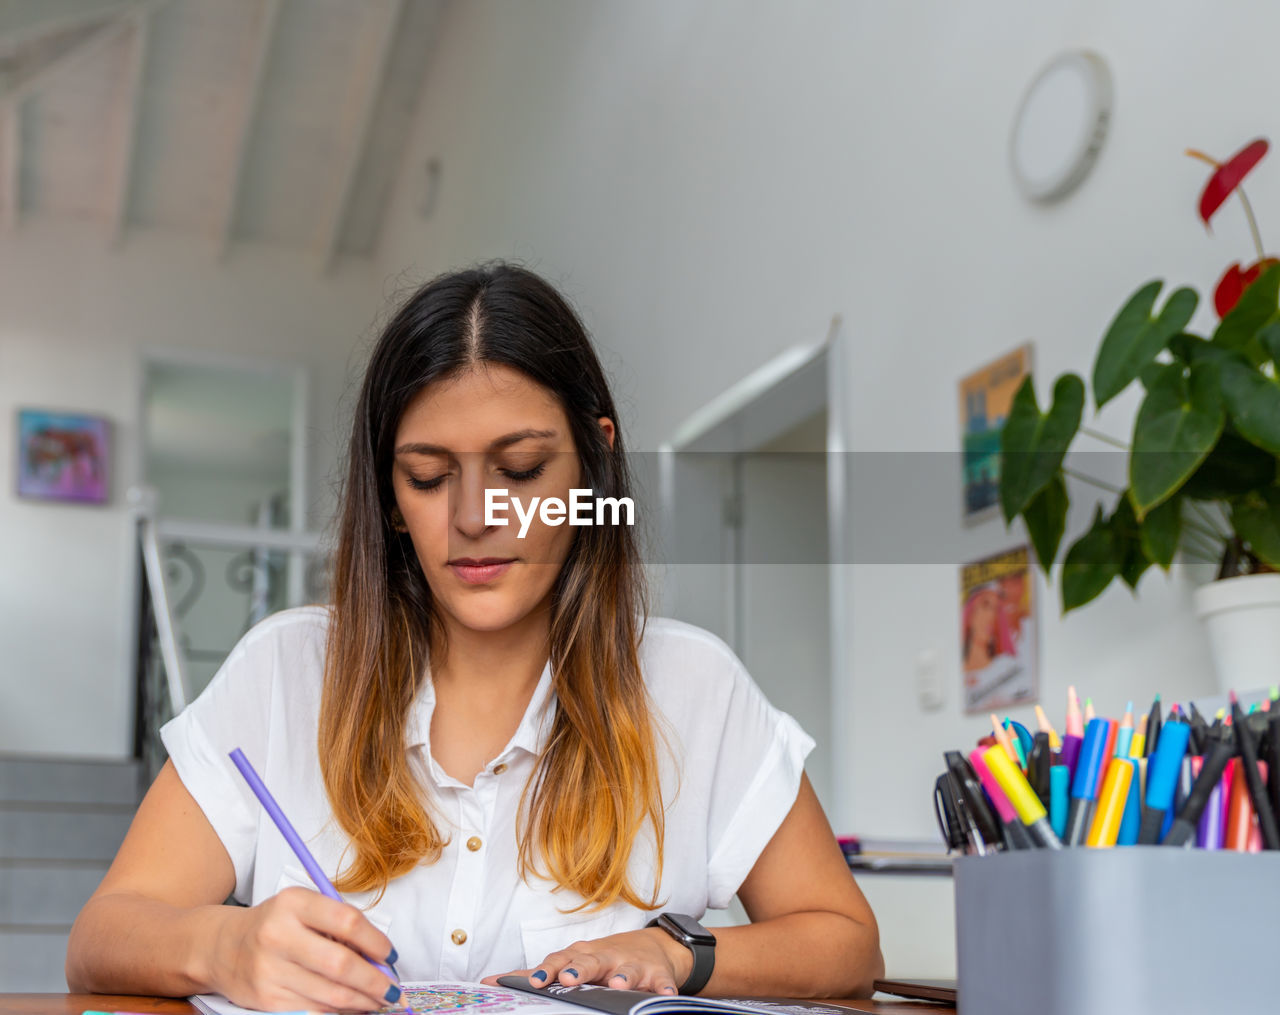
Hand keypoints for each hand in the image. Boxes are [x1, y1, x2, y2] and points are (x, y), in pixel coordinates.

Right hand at [205, 886, 399, 1012]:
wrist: (222, 948)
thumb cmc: (276, 924)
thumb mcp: (303, 907)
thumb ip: (339, 925)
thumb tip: (380, 959)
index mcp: (293, 903)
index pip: (347, 922)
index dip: (376, 942)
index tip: (392, 956)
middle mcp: (278, 936)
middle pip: (340, 965)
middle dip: (375, 982)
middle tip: (394, 990)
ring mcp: (270, 971)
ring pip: (330, 995)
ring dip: (363, 1002)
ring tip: (379, 1000)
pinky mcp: (266, 1000)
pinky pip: (313, 1011)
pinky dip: (339, 1012)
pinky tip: (353, 1007)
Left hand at [484, 927, 692, 995]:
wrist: (652, 948)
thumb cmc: (601, 960)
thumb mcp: (570, 962)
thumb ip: (534, 974)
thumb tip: (487, 984)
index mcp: (580, 956)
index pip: (559, 960)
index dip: (547, 970)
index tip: (535, 981)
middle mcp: (604, 957)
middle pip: (589, 961)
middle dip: (578, 970)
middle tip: (568, 979)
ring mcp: (631, 965)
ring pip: (626, 970)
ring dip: (622, 978)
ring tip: (617, 987)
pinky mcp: (657, 976)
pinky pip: (661, 983)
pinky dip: (663, 989)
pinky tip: (664, 996)